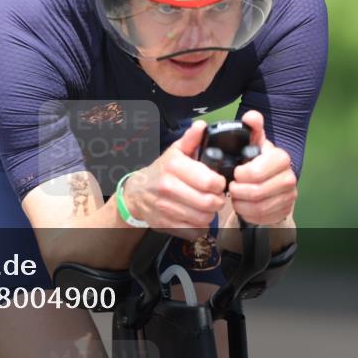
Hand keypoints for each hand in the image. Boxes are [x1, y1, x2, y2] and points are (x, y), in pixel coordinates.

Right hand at [122, 120, 226, 239]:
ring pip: (204, 219)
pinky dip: (199, 226)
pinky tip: (196, 216)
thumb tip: (202, 126)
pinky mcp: (166, 225)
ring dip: (210, 214)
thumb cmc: (162, 171)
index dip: (220, 184)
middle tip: (215, 196)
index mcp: (174, 167)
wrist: (137, 193)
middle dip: (218, 200)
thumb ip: (191, 140)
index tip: (218, 182)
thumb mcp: (175, 152)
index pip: (210, 182)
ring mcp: (166, 208)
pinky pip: (194, 231)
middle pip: (209, 203)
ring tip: (206, 206)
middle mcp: (168, 188)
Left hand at [224, 110, 297, 225]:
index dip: (241, 175)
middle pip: (257, 192)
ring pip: (259, 207)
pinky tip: (243, 205)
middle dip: (239, 191)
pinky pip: (262, 218)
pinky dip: (248, 213)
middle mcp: (289, 177)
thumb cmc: (256, 160)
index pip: (257, 172)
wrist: (269, 180)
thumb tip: (250, 116)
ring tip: (236, 196)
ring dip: (241, 203)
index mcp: (280, 158)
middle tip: (232, 187)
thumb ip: (251, 128)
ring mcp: (289, 196)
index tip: (235, 173)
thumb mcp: (253, 142)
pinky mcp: (284, 210)